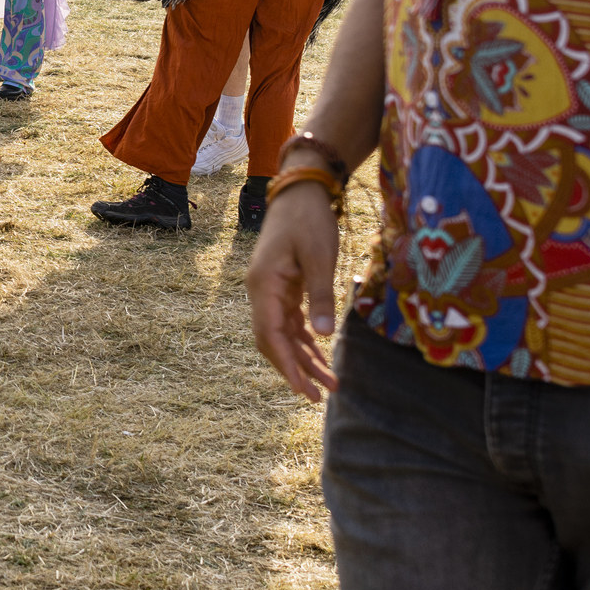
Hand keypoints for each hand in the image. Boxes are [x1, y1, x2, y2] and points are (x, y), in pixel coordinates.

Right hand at [246, 179, 342, 401]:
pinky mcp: (282, 286)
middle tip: (318, 396)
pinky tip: (321, 356)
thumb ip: (321, 297)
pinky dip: (304, 341)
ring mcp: (270, 289)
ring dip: (303, 358)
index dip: (286, 365)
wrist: (301, 192)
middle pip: (273, 340)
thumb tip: (323, 337)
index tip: (304, 390)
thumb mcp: (320, 258)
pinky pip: (290, 321)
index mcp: (264, 285)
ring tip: (329, 383)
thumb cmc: (309, 221)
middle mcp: (261, 291)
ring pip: (282, 334)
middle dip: (294, 369)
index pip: (270, 335)